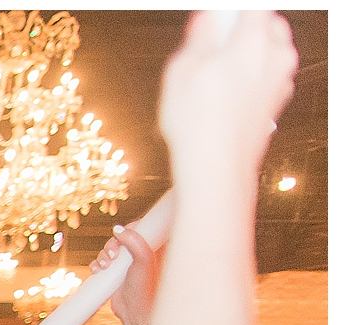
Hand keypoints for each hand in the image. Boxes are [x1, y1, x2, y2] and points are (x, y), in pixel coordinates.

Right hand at [92, 225, 162, 324]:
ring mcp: (125, 264)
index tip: (124, 234)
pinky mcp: (114, 273)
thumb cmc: (145, 288)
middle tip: (114, 254)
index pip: (141, 228)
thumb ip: (133, 240)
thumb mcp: (143, 259)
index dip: (130, 228)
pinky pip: (100, 262)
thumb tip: (117, 229)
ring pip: (108, 249)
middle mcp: (139, 254)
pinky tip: (99, 270)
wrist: (134, 312)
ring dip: (103, 255)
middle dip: (112, 244)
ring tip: (106, 266)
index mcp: (152, 247)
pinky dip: (96, 264)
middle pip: (120, 237)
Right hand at [157, 11, 296, 178]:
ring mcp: (281, 81)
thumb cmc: (198, 124)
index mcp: (254, 40)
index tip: (215, 17)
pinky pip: (267, 76)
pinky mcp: (277, 102)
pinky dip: (252, 76)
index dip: (229, 11)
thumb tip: (207, 18)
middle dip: (244, 27)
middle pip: (268, 24)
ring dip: (248, 53)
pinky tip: (225, 94)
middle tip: (214, 41)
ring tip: (215, 72)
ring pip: (270, 51)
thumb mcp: (182, 71)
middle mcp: (276, 56)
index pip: (252, 6)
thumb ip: (199, 37)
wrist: (217, 168)